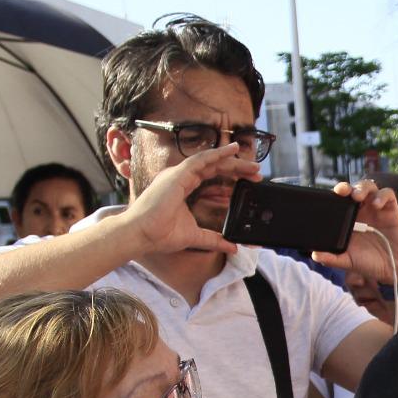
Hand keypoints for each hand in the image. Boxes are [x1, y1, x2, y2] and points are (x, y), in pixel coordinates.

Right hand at [122, 143, 256, 256]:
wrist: (141, 235)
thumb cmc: (159, 234)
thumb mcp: (195, 237)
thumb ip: (214, 239)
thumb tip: (232, 246)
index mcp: (182, 188)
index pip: (211, 178)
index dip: (230, 179)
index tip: (248, 183)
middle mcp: (180, 178)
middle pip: (214, 168)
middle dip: (236, 169)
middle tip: (257, 173)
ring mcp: (178, 175)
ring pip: (210, 161)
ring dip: (232, 161)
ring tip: (252, 165)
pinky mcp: (177, 175)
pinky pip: (201, 160)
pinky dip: (218, 154)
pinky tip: (233, 151)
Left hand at [312, 179, 397, 284]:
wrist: (393, 269)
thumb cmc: (370, 263)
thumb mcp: (348, 261)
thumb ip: (332, 258)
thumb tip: (315, 255)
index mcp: (348, 219)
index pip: (339, 200)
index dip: (334, 195)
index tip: (329, 196)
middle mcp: (362, 211)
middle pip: (353, 189)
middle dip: (347, 187)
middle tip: (342, 191)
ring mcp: (377, 209)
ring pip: (369, 187)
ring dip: (362, 188)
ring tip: (358, 196)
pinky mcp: (392, 210)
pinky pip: (388, 194)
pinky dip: (382, 196)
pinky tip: (377, 204)